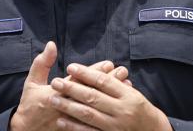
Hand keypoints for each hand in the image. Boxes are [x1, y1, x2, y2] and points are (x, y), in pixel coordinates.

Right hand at [9, 42, 128, 130]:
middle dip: (108, 81)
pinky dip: (109, 111)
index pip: (79, 80)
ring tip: (126, 85)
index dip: (95, 71)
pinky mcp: (75, 127)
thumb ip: (42, 63)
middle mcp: (66, 105)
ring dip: (112, 95)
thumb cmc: (30, 105)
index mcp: (56, 92)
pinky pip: (95, 120)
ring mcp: (72, 118)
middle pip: (92, 92)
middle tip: (123, 71)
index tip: (109, 64)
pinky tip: (119, 104)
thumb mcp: (32, 82)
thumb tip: (51, 44)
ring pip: (97, 105)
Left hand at [49, 63, 171, 130]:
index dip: (86, 73)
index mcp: (128, 95)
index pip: (103, 81)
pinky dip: (74, 127)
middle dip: (72, 88)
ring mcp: (115, 126)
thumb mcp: (132, 93)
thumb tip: (92, 71)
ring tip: (54, 99)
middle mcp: (122, 110)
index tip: (70, 67)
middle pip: (93, 97)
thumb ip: (114, 84)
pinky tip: (61, 121)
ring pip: (89, 114)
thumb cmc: (139, 109)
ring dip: (69, 106)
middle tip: (55, 82)